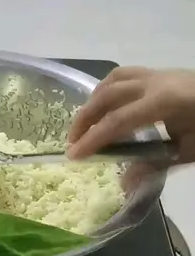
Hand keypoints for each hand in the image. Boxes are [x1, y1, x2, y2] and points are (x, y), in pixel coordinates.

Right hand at [67, 67, 194, 161]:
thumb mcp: (191, 151)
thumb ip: (156, 164)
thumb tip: (124, 182)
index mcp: (164, 102)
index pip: (117, 121)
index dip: (93, 139)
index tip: (73, 156)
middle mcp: (155, 82)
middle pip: (106, 97)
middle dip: (85, 120)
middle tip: (73, 143)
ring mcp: (157, 73)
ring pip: (112, 81)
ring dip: (93, 102)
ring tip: (86, 125)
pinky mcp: (160, 73)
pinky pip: (125, 75)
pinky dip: (108, 90)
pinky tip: (106, 107)